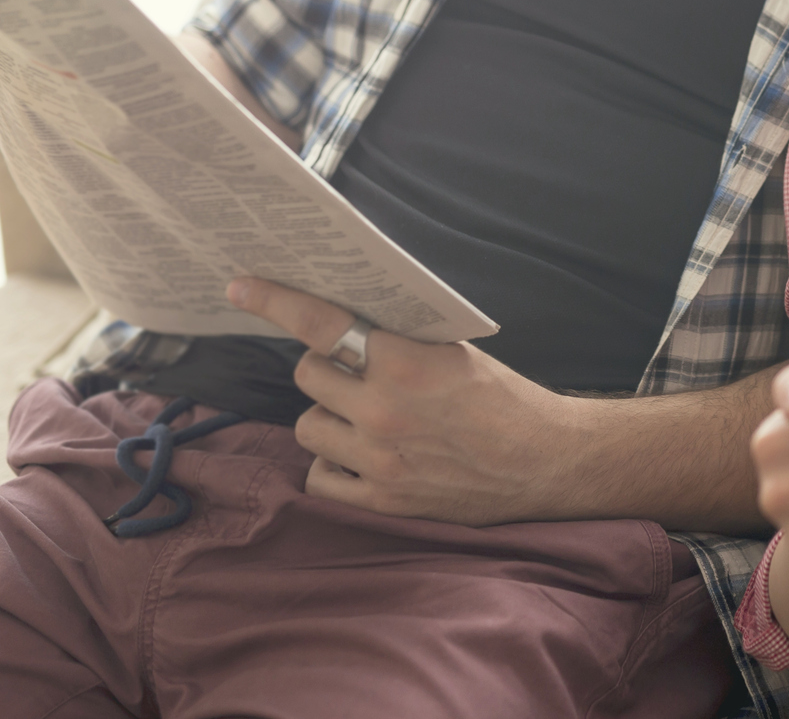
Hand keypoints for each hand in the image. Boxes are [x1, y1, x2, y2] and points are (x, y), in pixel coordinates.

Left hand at [226, 276, 592, 523]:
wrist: (546, 462)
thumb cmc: (506, 400)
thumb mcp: (456, 353)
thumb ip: (400, 342)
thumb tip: (346, 322)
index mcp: (406, 363)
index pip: (322, 324)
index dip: (276, 300)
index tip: (241, 287)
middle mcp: (384, 411)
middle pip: (308, 375)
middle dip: (325, 368)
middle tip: (354, 372)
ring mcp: (379, 460)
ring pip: (308, 426)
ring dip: (328, 417)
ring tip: (363, 418)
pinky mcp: (383, 500)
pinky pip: (320, 478)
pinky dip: (333, 465)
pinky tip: (361, 457)